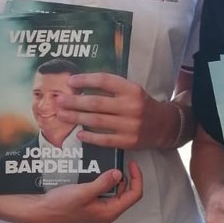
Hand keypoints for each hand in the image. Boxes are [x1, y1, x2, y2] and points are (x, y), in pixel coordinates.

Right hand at [0, 161, 144, 222]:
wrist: (40, 211)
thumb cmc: (61, 205)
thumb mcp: (84, 192)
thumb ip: (103, 183)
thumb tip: (119, 173)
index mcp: (110, 211)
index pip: (134, 195)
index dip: (137, 178)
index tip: (131, 162)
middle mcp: (107, 211)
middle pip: (127, 192)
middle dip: (126, 176)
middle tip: (118, 159)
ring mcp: (99, 208)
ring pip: (115, 190)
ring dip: (114, 176)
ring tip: (106, 162)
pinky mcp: (90, 203)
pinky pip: (103, 190)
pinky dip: (103, 179)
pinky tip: (95, 169)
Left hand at [58, 72, 173, 149]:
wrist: (164, 125)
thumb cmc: (141, 104)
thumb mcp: (132, 90)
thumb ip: (111, 88)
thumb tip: (81, 86)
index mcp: (132, 89)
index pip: (105, 81)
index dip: (86, 80)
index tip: (70, 82)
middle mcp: (132, 106)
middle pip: (96, 103)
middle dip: (74, 102)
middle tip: (59, 101)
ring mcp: (130, 125)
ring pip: (97, 121)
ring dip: (76, 118)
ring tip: (62, 115)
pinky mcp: (129, 141)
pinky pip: (105, 139)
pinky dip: (90, 137)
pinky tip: (79, 133)